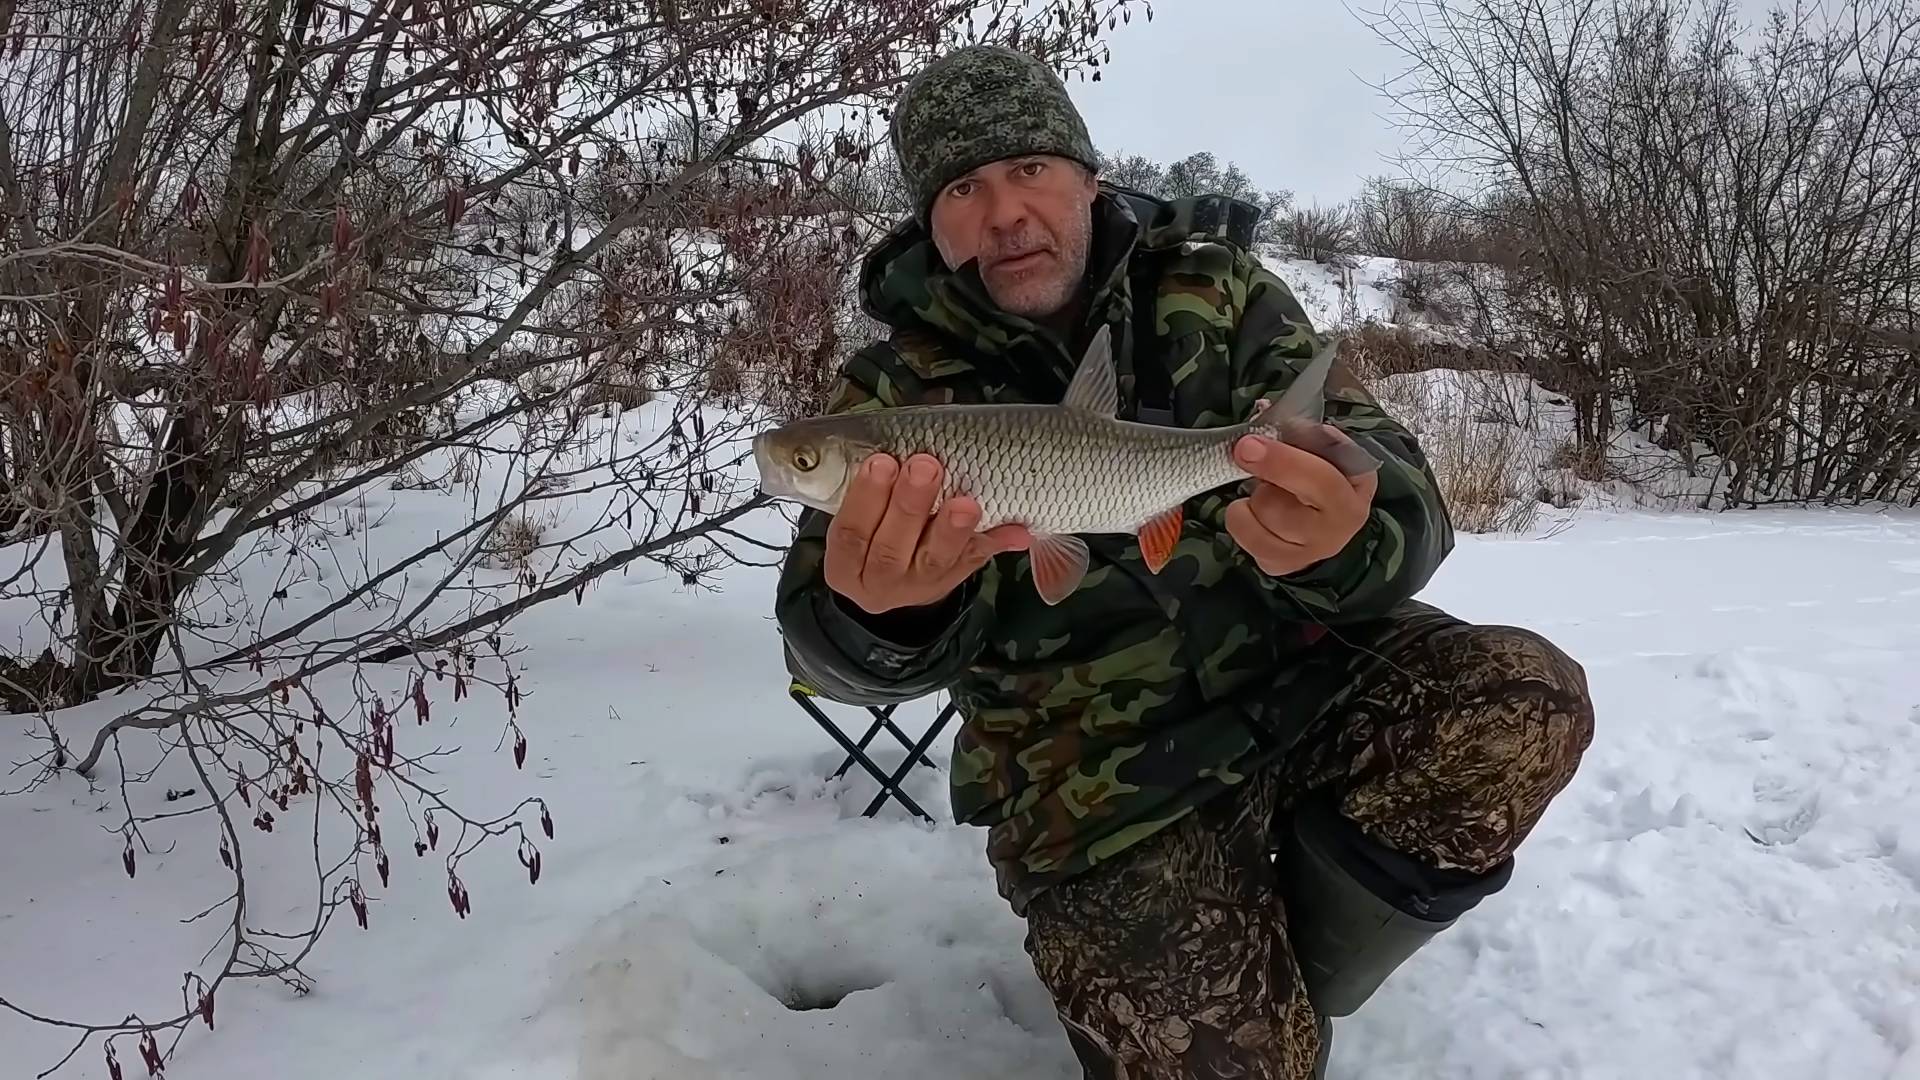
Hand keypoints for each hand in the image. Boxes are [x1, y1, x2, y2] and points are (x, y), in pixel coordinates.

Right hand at [823, 452, 1030, 615]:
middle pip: (892, 549)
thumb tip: (879, 453)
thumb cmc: (869, 531)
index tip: (882, 461)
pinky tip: (1016, 529)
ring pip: (935, 561)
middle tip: (926, 467)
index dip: (865, 498)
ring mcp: (917, 587)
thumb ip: (864, 488)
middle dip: (910, 506)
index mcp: (845, 566)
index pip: (851, 533)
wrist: (886, 581)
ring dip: (952, 530)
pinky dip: (995, 542)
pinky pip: (974, 563)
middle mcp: (879, 582)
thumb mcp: (854, 517)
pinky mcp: (950, 583)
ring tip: (965, 503)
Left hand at [1225, 427, 1377, 576]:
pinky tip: (1259, 513)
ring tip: (1269, 490)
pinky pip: (1244, 537)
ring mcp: (1307, 553)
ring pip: (1256, 520)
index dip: (1281, 461)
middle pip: (1278, 507)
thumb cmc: (1326, 474)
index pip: (1319, 479)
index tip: (1247, 445)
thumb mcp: (1327, 448)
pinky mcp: (1279, 565)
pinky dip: (1242, 518)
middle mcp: (1335, 530)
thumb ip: (1302, 431)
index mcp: (1352, 493)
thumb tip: (1263, 411)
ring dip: (1252, 498)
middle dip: (1259, 478)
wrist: (1331, 521)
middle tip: (1247, 455)